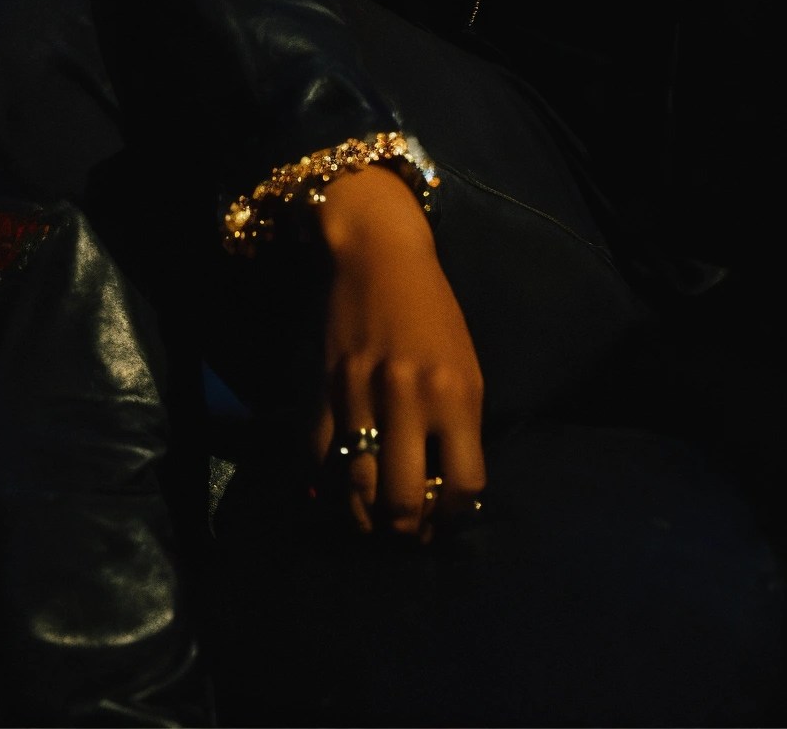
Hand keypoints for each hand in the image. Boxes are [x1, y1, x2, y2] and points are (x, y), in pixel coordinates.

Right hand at [310, 165, 485, 538]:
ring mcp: (362, 397)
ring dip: (365, 518)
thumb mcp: (465, 365)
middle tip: (406, 529)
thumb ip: (459, 426)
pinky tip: (337, 490)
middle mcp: (410, 400)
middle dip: (407, 530)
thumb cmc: (432, 311)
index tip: (444, 514)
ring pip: (358, 491)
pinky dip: (327, 486)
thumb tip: (446, 491)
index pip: (464, 485)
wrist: (379, 255)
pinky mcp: (324, 391)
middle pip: (405, 501)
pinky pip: (320, 461)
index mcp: (457, 394)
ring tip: (373, 520)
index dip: (454, 515)